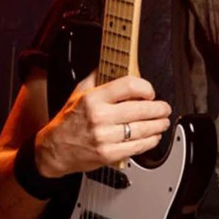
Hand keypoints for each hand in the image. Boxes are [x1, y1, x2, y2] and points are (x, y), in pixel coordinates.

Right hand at [35, 72, 171, 177]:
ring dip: (159, 125)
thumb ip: (99, 76)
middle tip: (165, 108)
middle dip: (160, 109)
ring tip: (163, 122)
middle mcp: (99, 117)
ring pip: (143, 129)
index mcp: (93, 98)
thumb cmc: (69, 120)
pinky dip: (151, 141)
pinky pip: (138, 147)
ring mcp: (104, 137)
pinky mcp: (109, 154)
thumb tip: (118, 64)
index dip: (146, 87)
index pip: (129, 86)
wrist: (54, 150)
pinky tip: (154, 136)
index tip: (151, 92)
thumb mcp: (79, 92)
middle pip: (141, 109)